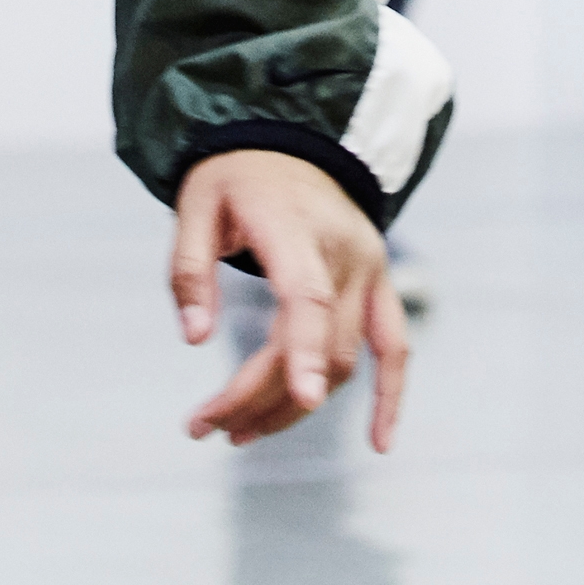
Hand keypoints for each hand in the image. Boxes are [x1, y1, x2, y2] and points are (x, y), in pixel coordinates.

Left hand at [169, 148, 405, 449]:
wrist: (289, 141)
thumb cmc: (233, 179)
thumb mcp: (194, 205)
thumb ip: (189, 270)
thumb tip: (195, 339)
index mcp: (294, 227)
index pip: (308, 296)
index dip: (306, 349)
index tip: (303, 399)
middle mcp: (344, 251)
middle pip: (317, 344)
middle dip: (261, 397)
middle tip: (204, 427)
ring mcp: (369, 269)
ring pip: (346, 359)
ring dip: (296, 406)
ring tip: (238, 432)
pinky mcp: (379, 284)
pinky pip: (394, 346)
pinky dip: (391, 395)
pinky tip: (380, 443)